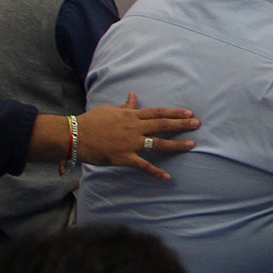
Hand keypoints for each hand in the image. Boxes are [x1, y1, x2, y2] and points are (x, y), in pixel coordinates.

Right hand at [75, 94, 198, 177]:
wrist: (75, 136)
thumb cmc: (91, 121)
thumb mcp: (109, 110)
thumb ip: (125, 106)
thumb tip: (133, 96)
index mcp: (131, 116)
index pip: (157, 112)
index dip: (174, 112)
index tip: (188, 112)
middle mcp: (134, 128)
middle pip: (162, 125)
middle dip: (181, 124)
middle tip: (197, 123)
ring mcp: (131, 143)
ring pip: (158, 143)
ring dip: (176, 144)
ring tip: (191, 144)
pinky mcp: (124, 157)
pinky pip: (143, 165)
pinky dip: (155, 172)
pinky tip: (167, 177)